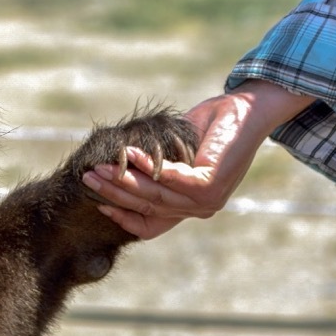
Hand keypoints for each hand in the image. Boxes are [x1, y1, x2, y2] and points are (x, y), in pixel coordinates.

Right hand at [80, 80, 314, 239]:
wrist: (248, 110)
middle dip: (112, 194)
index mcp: (190, 206)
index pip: (150, 225)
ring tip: (99, 168)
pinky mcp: (210, 186)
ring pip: (153, 196)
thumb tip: (117, 167)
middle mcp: (198, 209)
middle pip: (145, 208)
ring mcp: (206, 201)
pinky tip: (129, 153)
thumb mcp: (177, 152)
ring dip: (122, 181)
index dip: (121, 217)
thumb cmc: (213, 127)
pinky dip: (146, 166)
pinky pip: (169, 179)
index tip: (97, 202)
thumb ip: (155, 166)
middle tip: (86, 179)